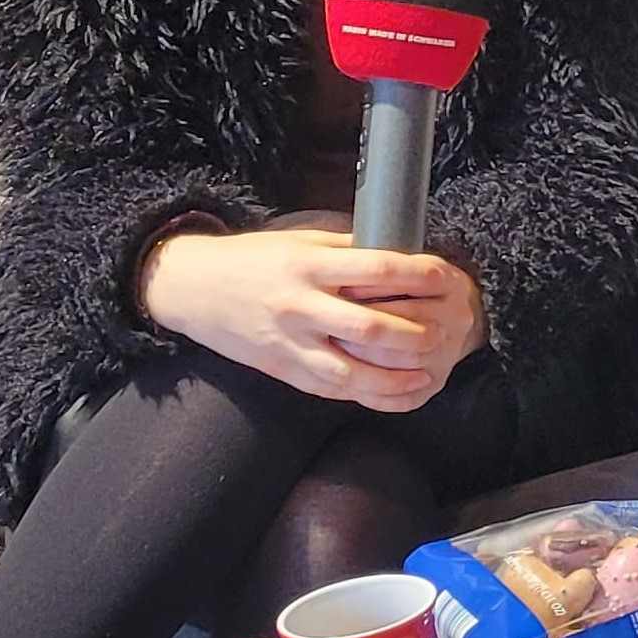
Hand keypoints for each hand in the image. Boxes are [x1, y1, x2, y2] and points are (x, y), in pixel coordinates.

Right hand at [136, 227, 481, 410]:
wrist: (191, 289)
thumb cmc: (253, 260)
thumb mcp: (299, 242)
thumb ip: (347, 250)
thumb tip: (400, 255)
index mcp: (308, 266)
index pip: (376, 270)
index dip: (419, 274)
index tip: (446, 276)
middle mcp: (300, 306)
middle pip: (370, 328)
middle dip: (415, 334)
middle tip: (446, 333)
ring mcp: (290, 344)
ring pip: (352, 372)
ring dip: (396, 377)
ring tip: (427, 373)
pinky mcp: (282, 370)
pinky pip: (331, 390)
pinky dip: (367, 395)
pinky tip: (394, 392)